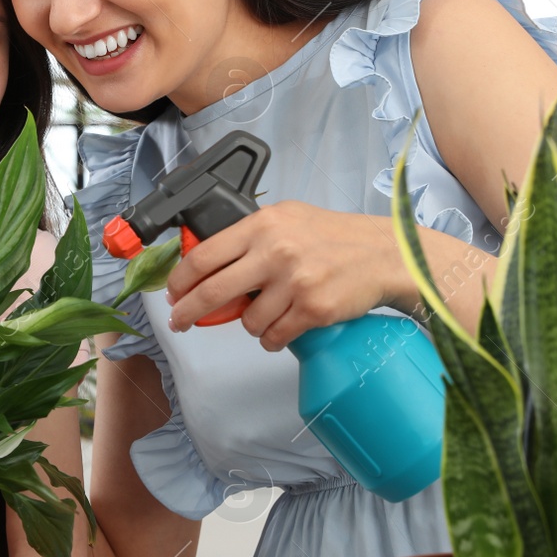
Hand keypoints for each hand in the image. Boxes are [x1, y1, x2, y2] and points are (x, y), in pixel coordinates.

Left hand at [165, 201, 399, 351]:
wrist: (383, 253)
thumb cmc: (334, 237)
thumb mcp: (287, 219)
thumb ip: (249, 236)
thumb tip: (208, 260)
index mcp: (263, 225)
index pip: (204, 256)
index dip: (180, 280)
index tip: (173, 293)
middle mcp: (275, 251)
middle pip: (212, 292)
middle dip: (187, 313)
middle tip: (180, 322)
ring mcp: (295, 282)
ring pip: (247, 321)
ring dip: (251, 325)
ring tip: (269, 313)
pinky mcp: (312, 310)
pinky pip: (273, 336)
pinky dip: (271, 338)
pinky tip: (282, 328)